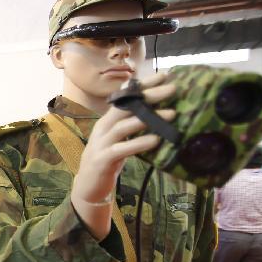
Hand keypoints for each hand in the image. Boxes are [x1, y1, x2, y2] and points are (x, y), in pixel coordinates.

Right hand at [71, 73, 175, 239]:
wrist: (89, 187)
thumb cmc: (109, 160)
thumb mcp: (120, 139)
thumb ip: (133, 126)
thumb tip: (160, 113)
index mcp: (108, 120)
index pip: (125, 97)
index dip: (144, 85)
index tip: (165, 75)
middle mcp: (103, 128)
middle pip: (125, 107)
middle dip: (149, 96)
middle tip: (172, 89)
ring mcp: (101, 143)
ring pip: (124, 126)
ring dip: (148, 119)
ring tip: (171, 114)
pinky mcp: (103, 159)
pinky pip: (122, 149)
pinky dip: (139, 143)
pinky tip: (155, 140)